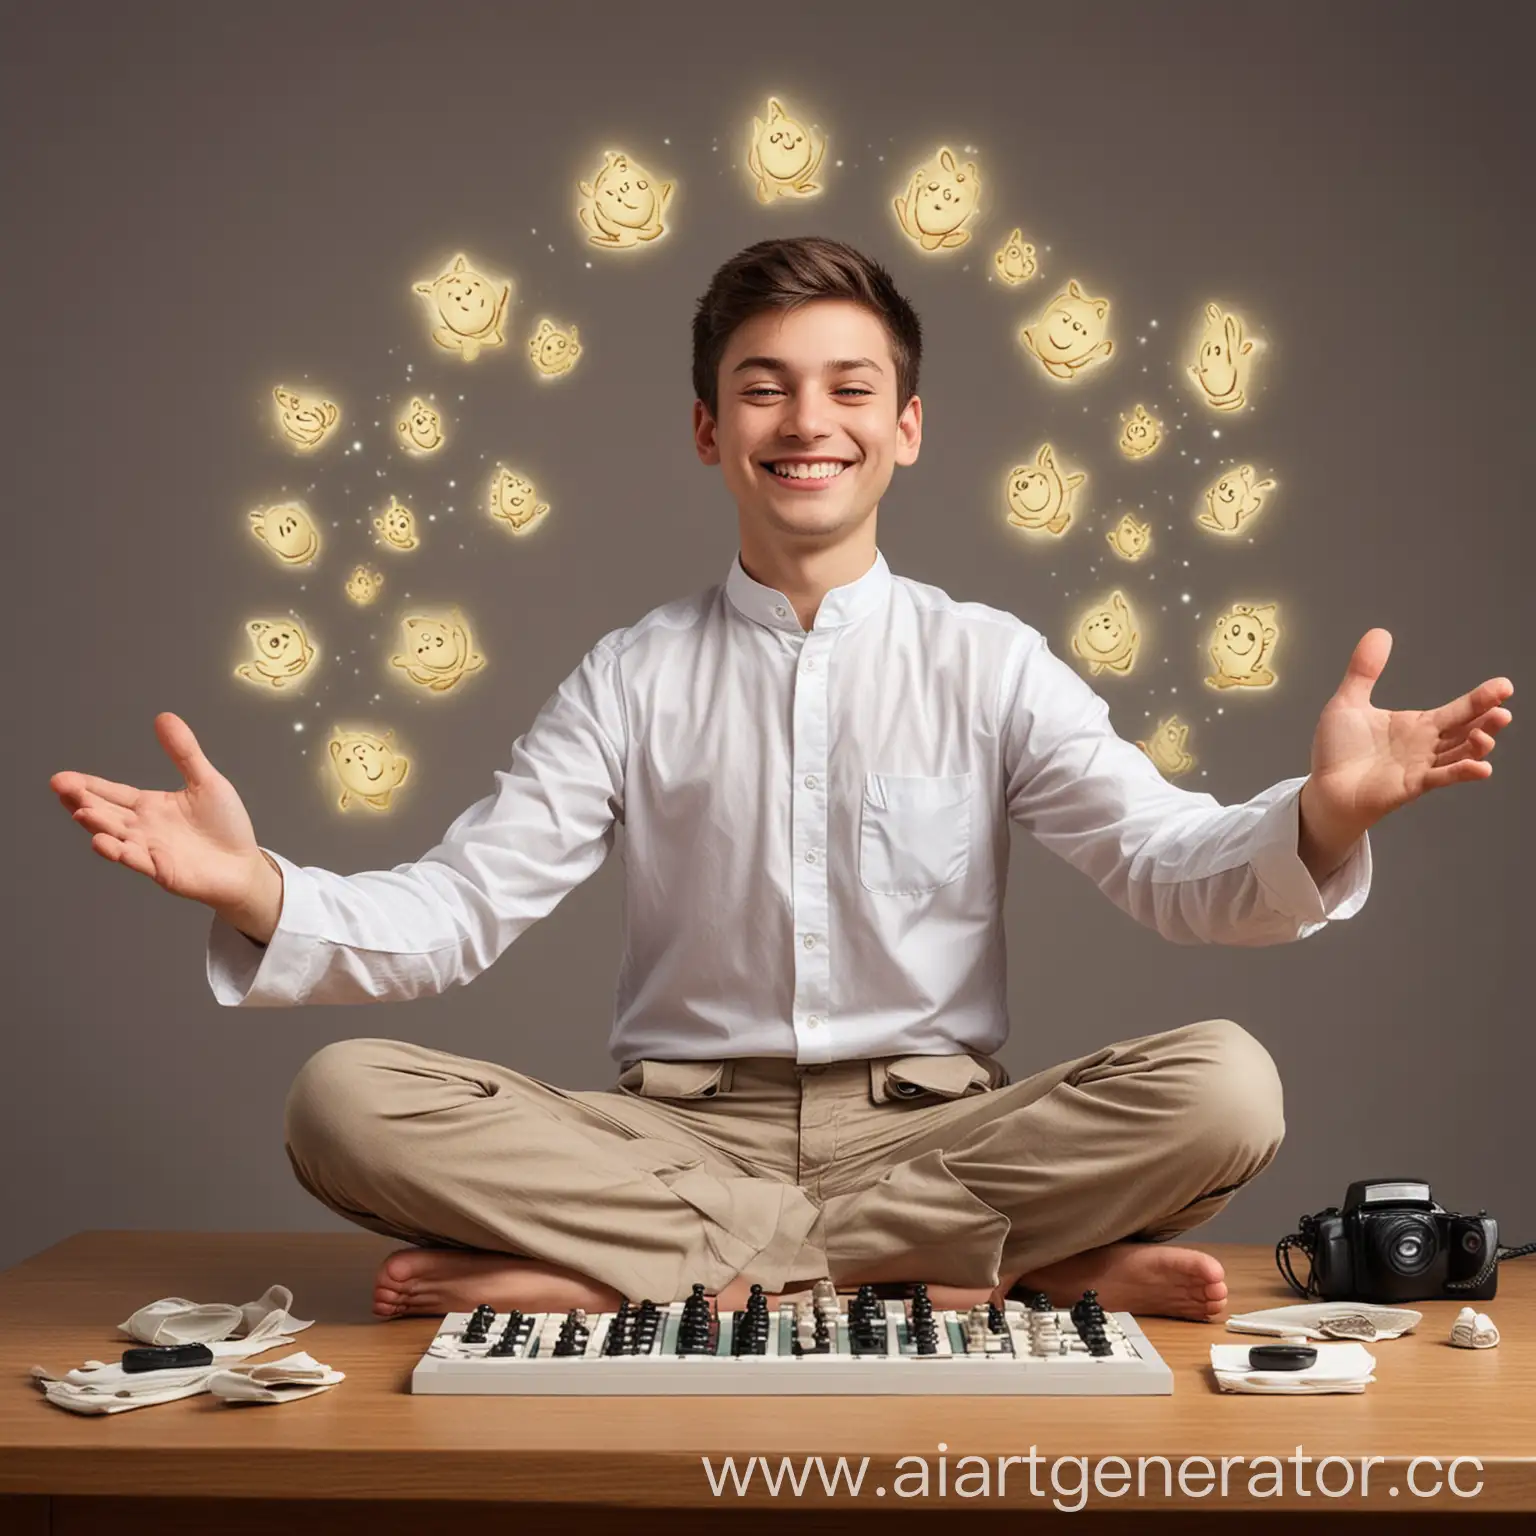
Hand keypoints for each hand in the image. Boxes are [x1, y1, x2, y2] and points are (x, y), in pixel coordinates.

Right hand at [52, 713, 266, 910]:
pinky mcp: (162, 870)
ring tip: (82, 813)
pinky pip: (137, 861)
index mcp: (150, 806)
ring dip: (98, 825)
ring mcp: (149, 850)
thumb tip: (164, 717)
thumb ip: (184, 753)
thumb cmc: (225, 825)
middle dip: (82, 801)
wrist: (244, 865)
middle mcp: (143, 828)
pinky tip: (103, 843)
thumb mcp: (205, 782)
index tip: (62, 778)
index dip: (88, 786)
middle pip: (106, 813)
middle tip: (61, 787)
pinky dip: (120, 853)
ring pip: (117, 836)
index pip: (113, 793)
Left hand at [1305, 629, 1513, 838]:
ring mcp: (1421, 766)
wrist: (1323, 787)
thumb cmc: (1338, 751)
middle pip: (1466, 730)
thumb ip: (1364, 670)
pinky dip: (1461, 773)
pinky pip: (1442, 778)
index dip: (1481, 698)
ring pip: (1460, 755)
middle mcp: (1426, 745)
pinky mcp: (1411, 786)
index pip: (1458, 710)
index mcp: (1418, 725)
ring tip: (1486, 735)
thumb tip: (1379, 632)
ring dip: (1477, 746)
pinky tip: (1481, 768)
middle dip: (1487, 720)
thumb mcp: (1348, 703)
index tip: (1504, 686)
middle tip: (1503, 708)